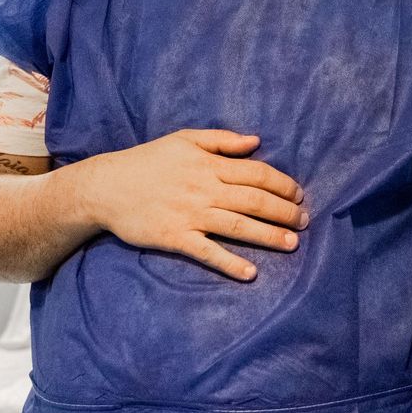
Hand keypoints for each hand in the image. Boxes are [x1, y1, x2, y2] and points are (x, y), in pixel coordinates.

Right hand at [71, 129, 305, 280]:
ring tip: (292, 244)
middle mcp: (204, 189)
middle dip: (284, 212)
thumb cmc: (148, 161)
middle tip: (304, 221)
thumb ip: (222, 139)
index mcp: (209, 164)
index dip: (282, 184)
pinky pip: (208, 252)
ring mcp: (191, 215)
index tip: (299, 195)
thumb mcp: (184, 139)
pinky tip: (251, 273)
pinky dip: (230, 263)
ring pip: (238, 226)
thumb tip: (256, 142)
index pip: (256, 173)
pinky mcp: (175, 238)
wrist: (107, 186)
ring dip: (268, 236)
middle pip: (254, 200)